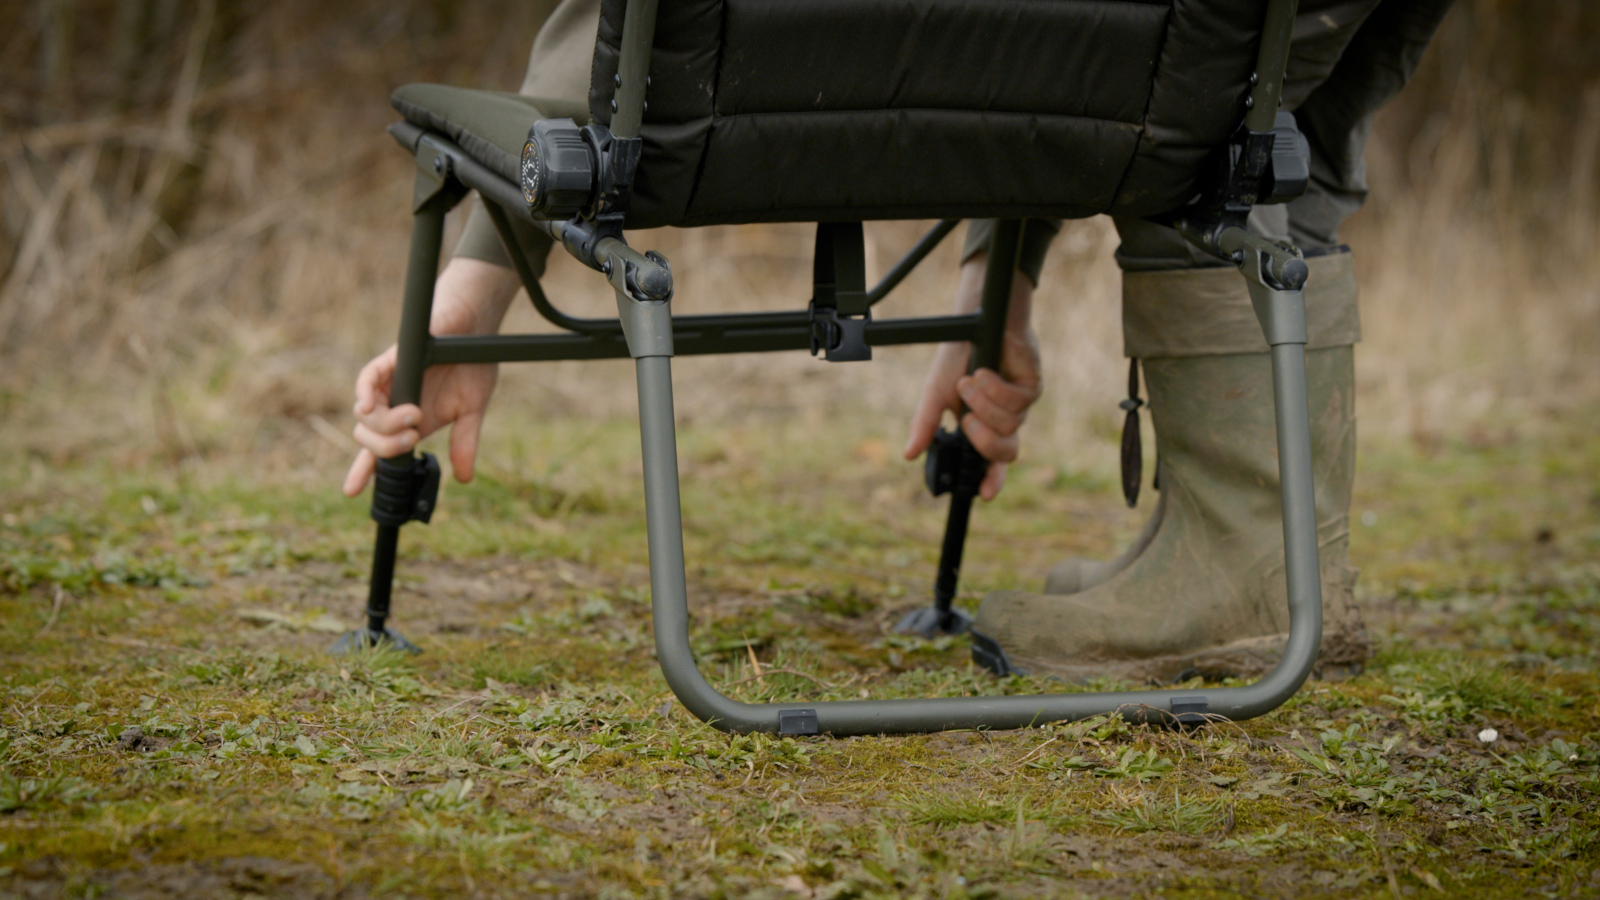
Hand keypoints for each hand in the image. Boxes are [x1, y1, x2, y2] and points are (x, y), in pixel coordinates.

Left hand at [342, 258, 521, 496]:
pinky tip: (369, 403)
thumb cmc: (473, 364)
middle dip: (386, 448)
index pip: (382, 452)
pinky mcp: (391, 361)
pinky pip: (366, 380)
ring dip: (387, 424)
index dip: (365, 471)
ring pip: (366, 416)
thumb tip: (464, 478)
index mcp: (412, 423)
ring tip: (416, 414)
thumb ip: (465, 442)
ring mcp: (390, 385)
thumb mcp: (473, 411)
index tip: (353, 491)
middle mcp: (395, 406)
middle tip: (413, 439)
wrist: (476, 328)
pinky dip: (363, 394)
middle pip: (368, 440)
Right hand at [903, 255, 1041, 500]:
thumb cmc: (957, 358)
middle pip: (1005, 453)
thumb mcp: (935, 393)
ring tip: (969, 381)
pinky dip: (996, 388)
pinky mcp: (1032, 387)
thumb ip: (925, 424)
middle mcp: (1003, 422)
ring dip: (984, 404)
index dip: (990, 481)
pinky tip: (984, 371)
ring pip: (1010, 425)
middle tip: (966, 421)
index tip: (982, 493)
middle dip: (985, 441)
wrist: (976, 321)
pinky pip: (1018, 402)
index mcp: (981, 428)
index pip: (989, 464)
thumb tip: (909, 454)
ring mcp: (1020, 406)